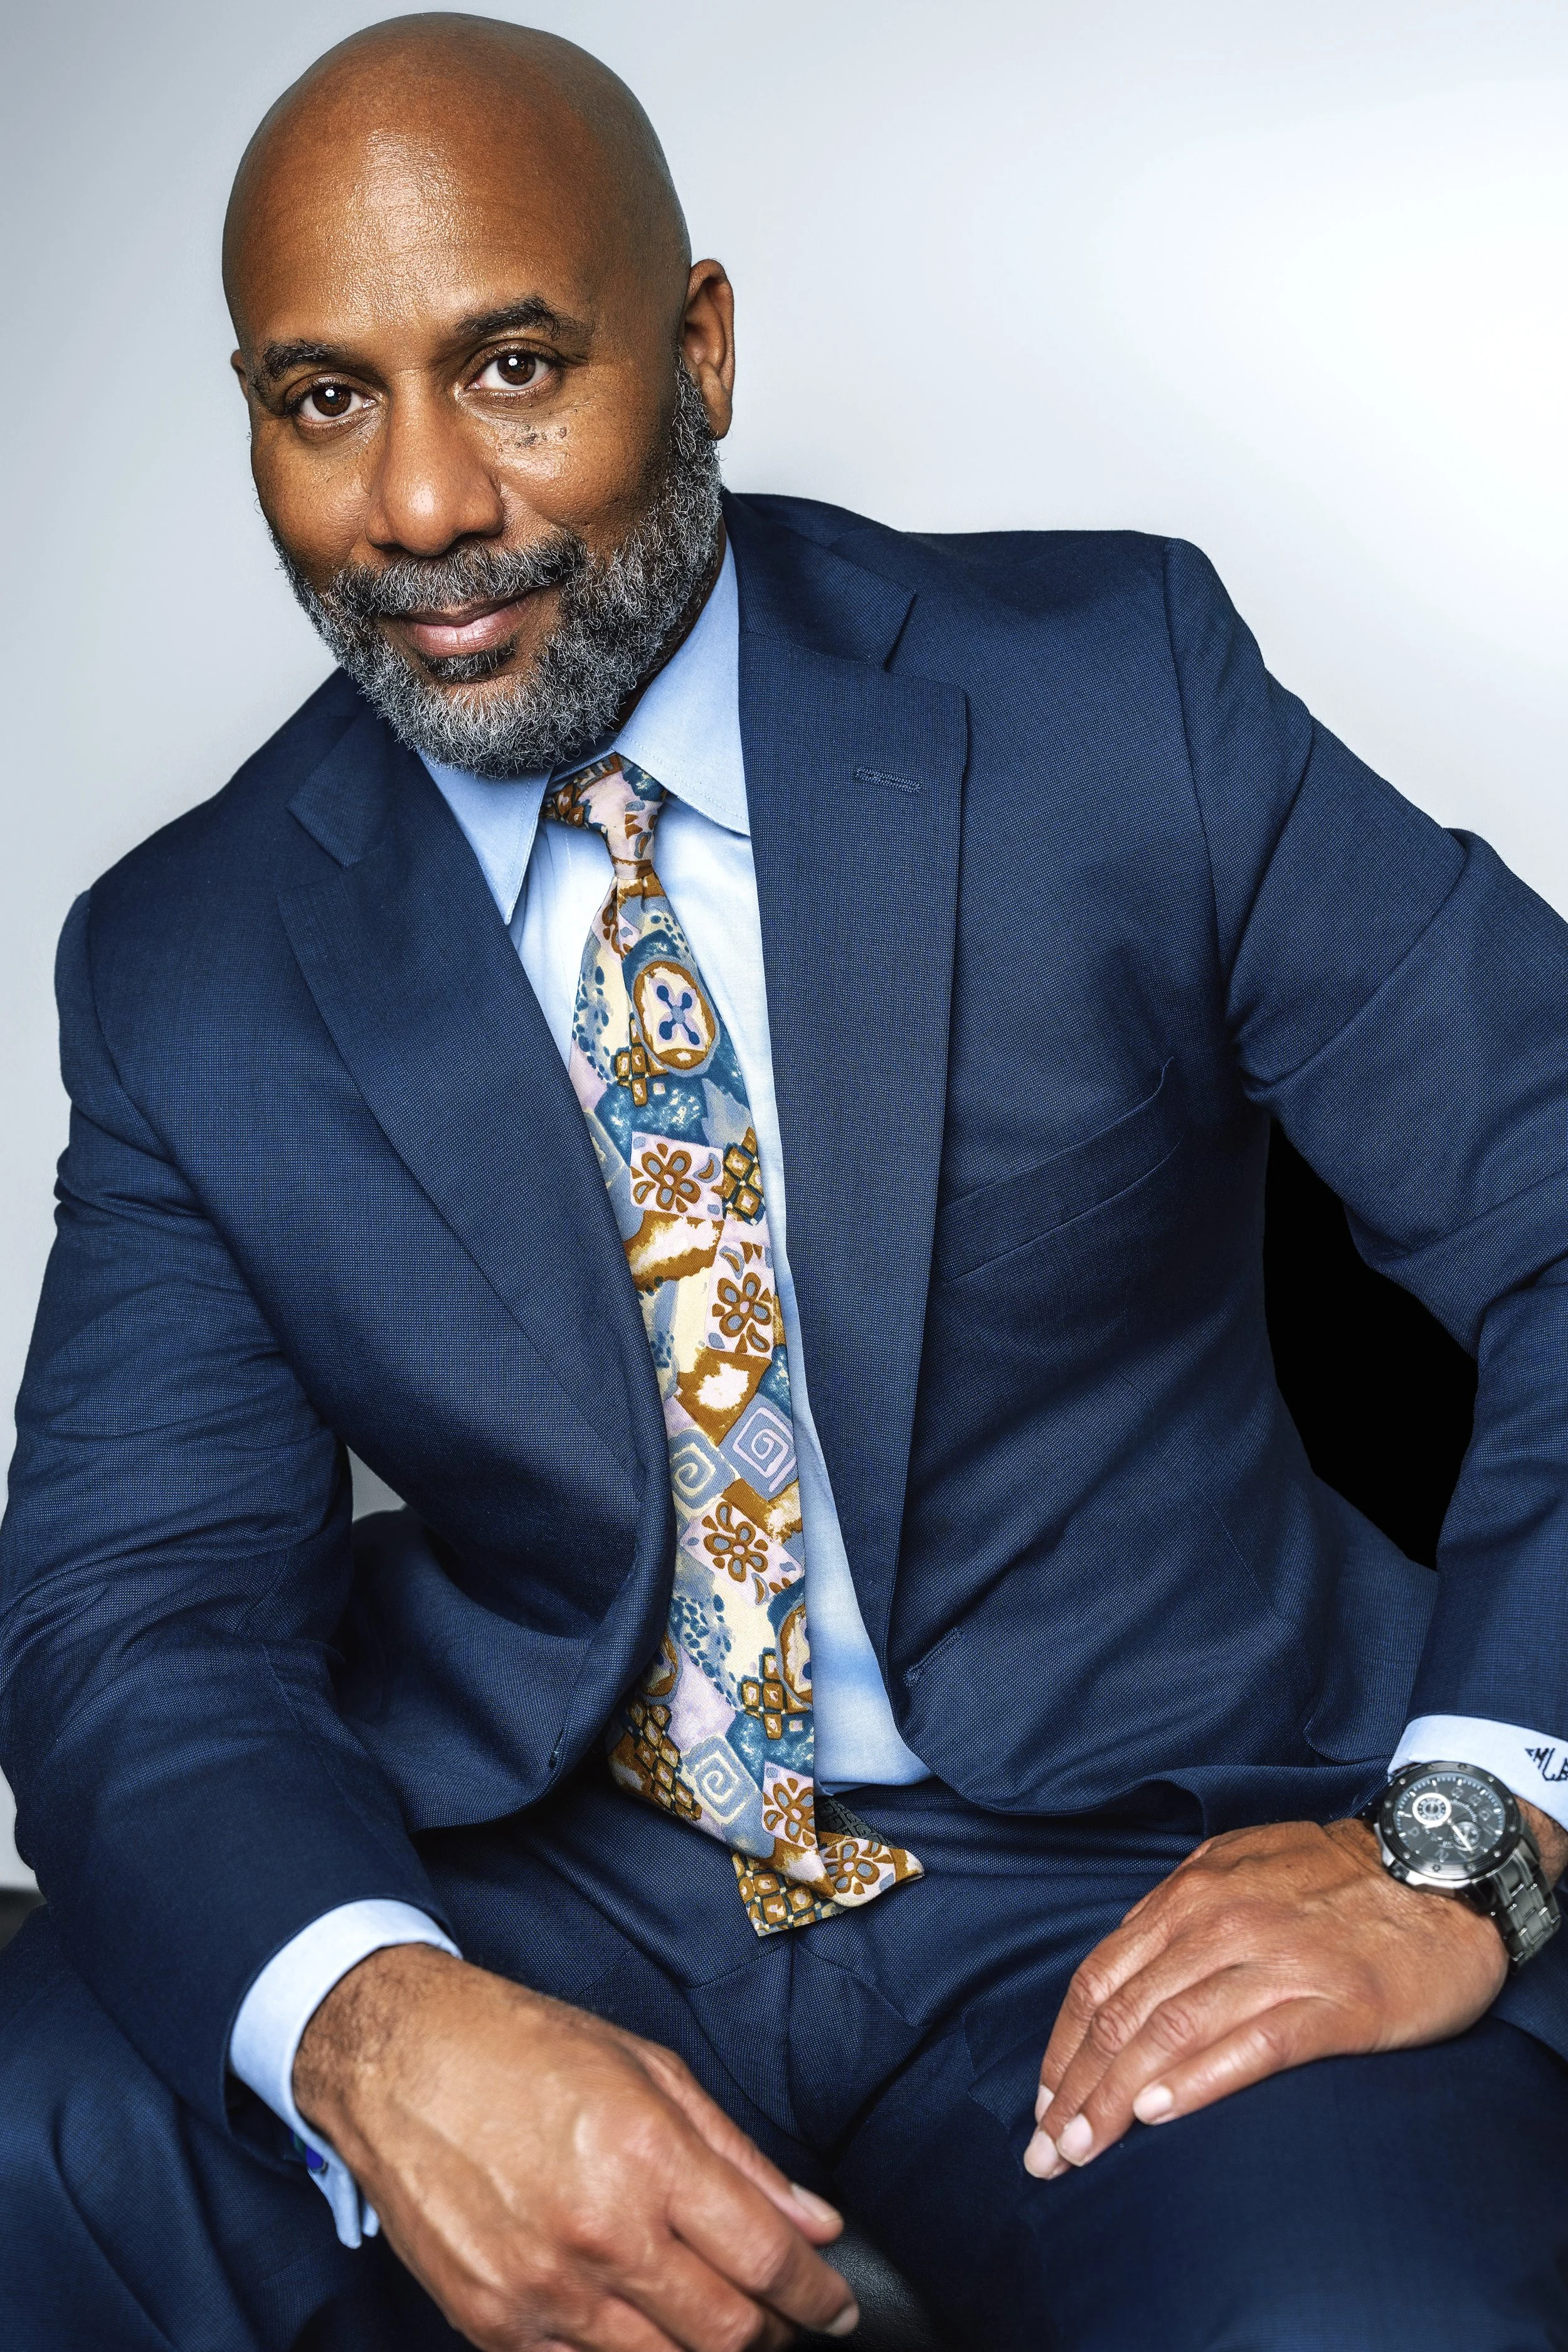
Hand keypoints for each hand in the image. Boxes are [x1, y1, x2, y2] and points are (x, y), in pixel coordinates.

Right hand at [294, 1944, 858, 2349]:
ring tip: (713, 2320)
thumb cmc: (523, 2049)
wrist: (399, 2061)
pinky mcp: (492, 2325)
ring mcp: (543, 2291)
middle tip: (783, 2320)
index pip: (765, 2259)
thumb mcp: (650, 2070)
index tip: (834, 2305)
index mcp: (647, 2156)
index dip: (815, 2295)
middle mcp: (600, 2233)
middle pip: (724, 2333)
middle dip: (771, 2336)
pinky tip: (637, 2327)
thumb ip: (739, 2157)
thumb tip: (814, 2222)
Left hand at [1024, 1812, 1521, 2177]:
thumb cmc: (1333, 1878)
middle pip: (1123, 2015)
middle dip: (1076, 2091)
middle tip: (1048, 2153)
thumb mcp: (1236, 1869)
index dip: (1063, 2048)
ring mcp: (1277, 1961)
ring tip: (1084, 2151)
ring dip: (1117, 2100)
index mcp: (1190, 1893)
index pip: (1100, 1978)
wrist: (1440, 1870)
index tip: (1042, 2104)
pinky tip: (1161, 2115)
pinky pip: (1252, 2045)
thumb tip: (1123, 1974)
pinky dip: (1199, 2081)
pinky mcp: (1333, 2003)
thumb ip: (1177, 1915)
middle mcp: (1221, 1923)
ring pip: (1172, 2033)